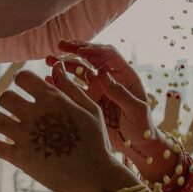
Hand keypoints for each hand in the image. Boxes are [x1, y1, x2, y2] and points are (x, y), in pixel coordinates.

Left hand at [0, 68, 122, 191]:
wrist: (95, 177)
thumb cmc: (96, 142)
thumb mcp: (90, 110)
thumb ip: (71, 87)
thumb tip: (57, 66)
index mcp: (53, 99)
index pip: (22, 77)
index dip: (22, 82)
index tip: (26, 90)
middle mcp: (36, 114)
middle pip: (5, 97)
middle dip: (10, 102)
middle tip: (18, 112)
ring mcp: (26, 136)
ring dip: (0, 121)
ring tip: (10, 128)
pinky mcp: (20, 158)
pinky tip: (7, 146)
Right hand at [49, 41, 158, 157]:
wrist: (137, 146)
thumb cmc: (143, 126)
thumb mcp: (135, 109)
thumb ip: (119, 92)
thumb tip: (101, 72)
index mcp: (124, 75)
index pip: (108, 54)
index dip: (94, 49)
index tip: (79, 50)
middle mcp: (110, 79)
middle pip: (92, 58)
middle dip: (76, 50)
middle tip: (60, 45)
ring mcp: (98, 89)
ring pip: (80, 71)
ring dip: (66, 64)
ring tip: (49, 60)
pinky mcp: (89, 101)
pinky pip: (74, 89)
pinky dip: (62, 83)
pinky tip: (49, 80)